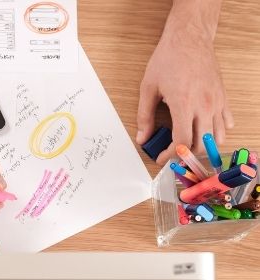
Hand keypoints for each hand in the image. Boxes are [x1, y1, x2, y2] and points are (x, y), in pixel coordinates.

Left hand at [136, 2, 233, 164]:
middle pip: (201, 145)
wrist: (189, 39)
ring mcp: (217, 102)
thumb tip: (142, 137)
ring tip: (188, 145)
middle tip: (172, 153)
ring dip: (203, 146)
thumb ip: (145, 116)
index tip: (161, 158)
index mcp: (184, 104)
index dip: (171, 155)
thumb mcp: (148, 88)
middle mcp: (204, 106)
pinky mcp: (223, 97)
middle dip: (185, 155)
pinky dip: (217, 132)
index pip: (182, 142)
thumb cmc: (168, 59)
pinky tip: (204, 129)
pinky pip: (227, 123)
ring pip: (218, 138)